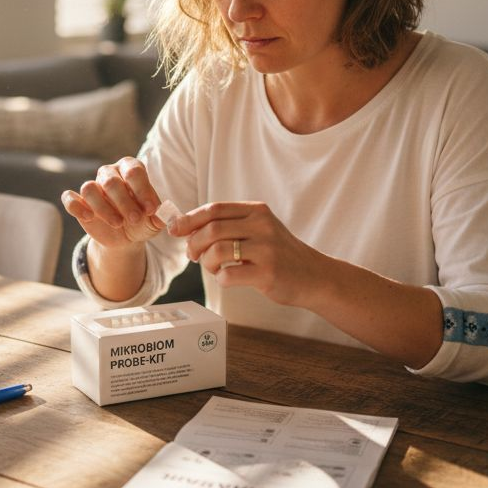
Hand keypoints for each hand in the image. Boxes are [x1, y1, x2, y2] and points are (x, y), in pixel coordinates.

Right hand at [61, 157, 164, 250]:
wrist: (127, 237)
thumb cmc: (143, 221)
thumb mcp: (156, 220)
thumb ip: (161, 216)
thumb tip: (160, 215)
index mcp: (131, 169)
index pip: (133, 171)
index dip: (142, 190)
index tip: (150, 210)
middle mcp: (110, 173)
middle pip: (111, 181)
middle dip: (124, 202)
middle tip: (135, 219)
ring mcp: (93, 187)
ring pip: (89, 188)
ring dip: (104, 208)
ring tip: (118, 223)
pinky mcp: (78, 202)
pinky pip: (69, 198)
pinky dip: (77, 206)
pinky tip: (89, 217)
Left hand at [169, 201, 320, 305]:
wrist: (313, 276)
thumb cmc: (278, 254)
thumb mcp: (259, 229)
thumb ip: (229, 225)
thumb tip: (186, 228)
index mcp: (257, 210)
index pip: (214, 209)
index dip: (189, 219)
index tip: (174, 230)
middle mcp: (262, 225)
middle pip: (212, 229)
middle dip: (194, 243)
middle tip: (193, 255)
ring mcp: (266, 249)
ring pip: (217, 251)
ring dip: (207, 262)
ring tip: (212, 267)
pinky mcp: (268, 273)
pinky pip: (228, 275)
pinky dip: (220, 279)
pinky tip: (228, 278)